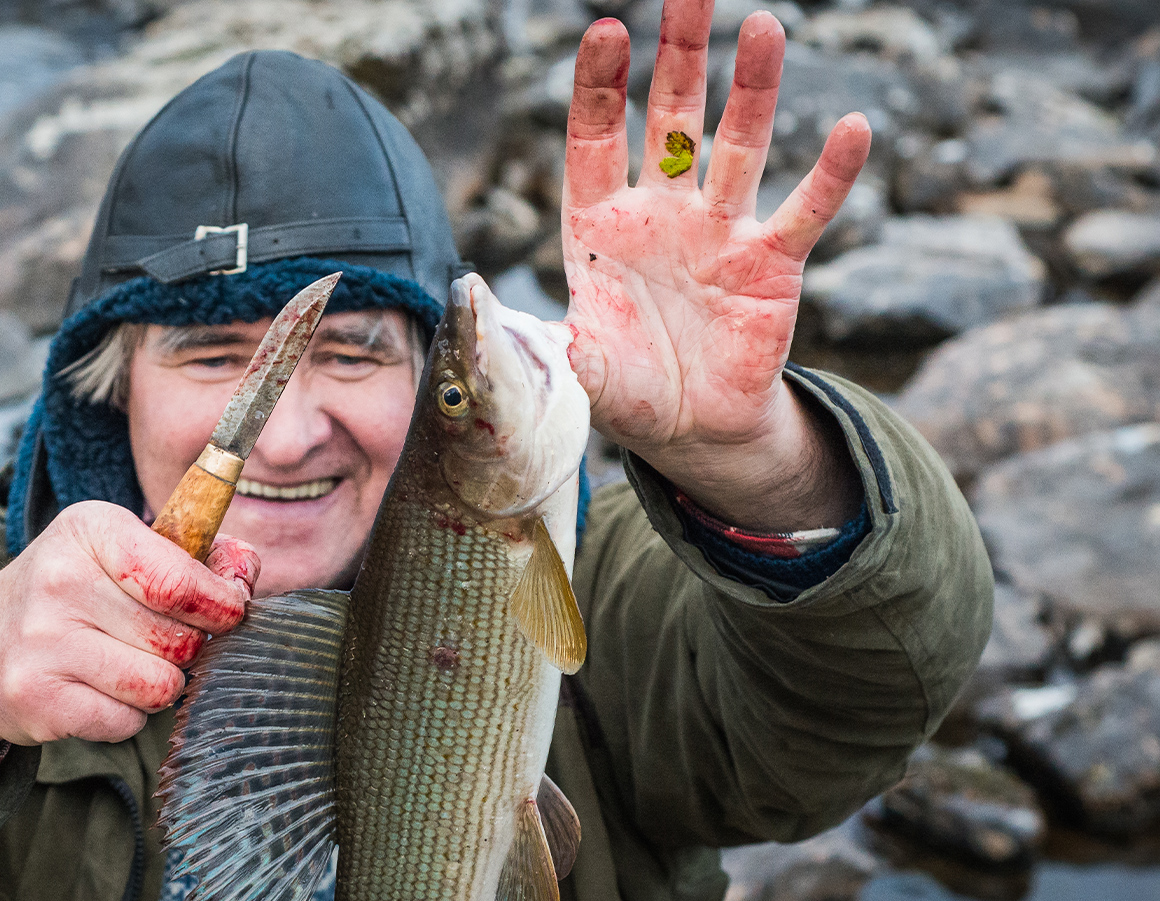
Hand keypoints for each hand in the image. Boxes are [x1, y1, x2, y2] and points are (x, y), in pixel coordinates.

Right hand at [0, 501, 258, 780]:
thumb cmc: (73, 593)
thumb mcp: (124, 550)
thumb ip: (199, 555)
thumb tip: (246, 575)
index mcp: (90, 529)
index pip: (178, 579)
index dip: (219, 603)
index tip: (228, 611)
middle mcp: (60, 581)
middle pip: (177, 639)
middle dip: (185, 648)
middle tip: (160, 640)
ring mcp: (42, 642)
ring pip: (159, 685)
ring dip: (159, 684)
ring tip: (128, 664)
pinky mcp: (36, 698)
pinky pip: (127, 721)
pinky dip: (127, 714)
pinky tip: (99, 690)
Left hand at [561, 7, 867, 530]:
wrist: (688, 428)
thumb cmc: (621, 388)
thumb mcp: (569, 366)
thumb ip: (535, 334)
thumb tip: (477, 307)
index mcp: (601, 222)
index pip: (596, 138)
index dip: (600, 88)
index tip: (605, 32)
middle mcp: (662, 210)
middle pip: (672, 116)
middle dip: (679, 54)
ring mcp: (720, 230)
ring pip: (738, 146)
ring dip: (753, 90)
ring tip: (763, 28)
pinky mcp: (772, 263)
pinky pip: (804, 211)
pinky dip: (831, 174)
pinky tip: (854, 128)